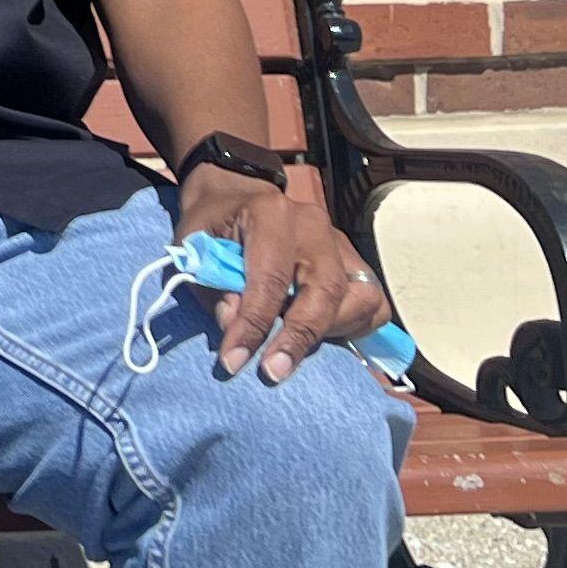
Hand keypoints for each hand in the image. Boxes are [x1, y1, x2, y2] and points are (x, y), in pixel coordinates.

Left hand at [187, 158, 389, 384]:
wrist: (236, 195)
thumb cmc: (213, 223)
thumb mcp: (194, 245)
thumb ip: (211, 286)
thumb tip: (234, 326)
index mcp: (271, 213)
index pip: (270, 279)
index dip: (254, 326)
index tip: (234, 362)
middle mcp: (313, 225)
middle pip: (325, 290)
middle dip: (299, 338)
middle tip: (272, 372)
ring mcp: (339, 242)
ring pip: (360, 298)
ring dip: (330, 332)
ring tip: (293, 350)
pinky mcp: (353, 260)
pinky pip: (372, 302)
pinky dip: (354, 326)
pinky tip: (322, 337)